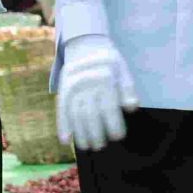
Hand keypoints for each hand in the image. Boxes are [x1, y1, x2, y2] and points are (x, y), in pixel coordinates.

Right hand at [54, 34, 139, 150]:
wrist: (86, 45)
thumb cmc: (109, 62)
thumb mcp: (123, 70)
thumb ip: (128, 89)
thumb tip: (132, 107)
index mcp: (104, 77)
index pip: (108, 106)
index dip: (113, 124)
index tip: (118, 137)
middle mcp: (86, 82)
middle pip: (90, 113)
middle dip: (96, 133)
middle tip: (101, 146)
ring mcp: (72, 86)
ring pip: (75, 114)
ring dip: (80, 133)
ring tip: (87, 147)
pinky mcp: (62, 90)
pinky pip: (61, 110)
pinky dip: (62, 126)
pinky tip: (66, 140)